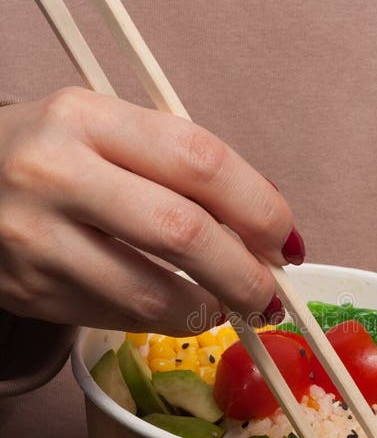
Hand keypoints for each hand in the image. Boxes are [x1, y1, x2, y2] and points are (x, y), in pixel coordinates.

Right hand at [0, 88, 302, 333]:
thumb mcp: (106, 132)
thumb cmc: (53, 156)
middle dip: (246, 274)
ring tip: (226, 306)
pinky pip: (118, 317)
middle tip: (270, 295)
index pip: (200, 160)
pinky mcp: (30, 290)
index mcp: (87, 117)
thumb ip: (179, 167)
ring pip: (152, 292)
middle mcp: (56, 173)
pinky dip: (163, 320)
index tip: (285, 239)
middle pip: (183, 233)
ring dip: (208, 309)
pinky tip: (176, 308)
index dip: (259, 207)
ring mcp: (37, 238)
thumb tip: (266, 226)